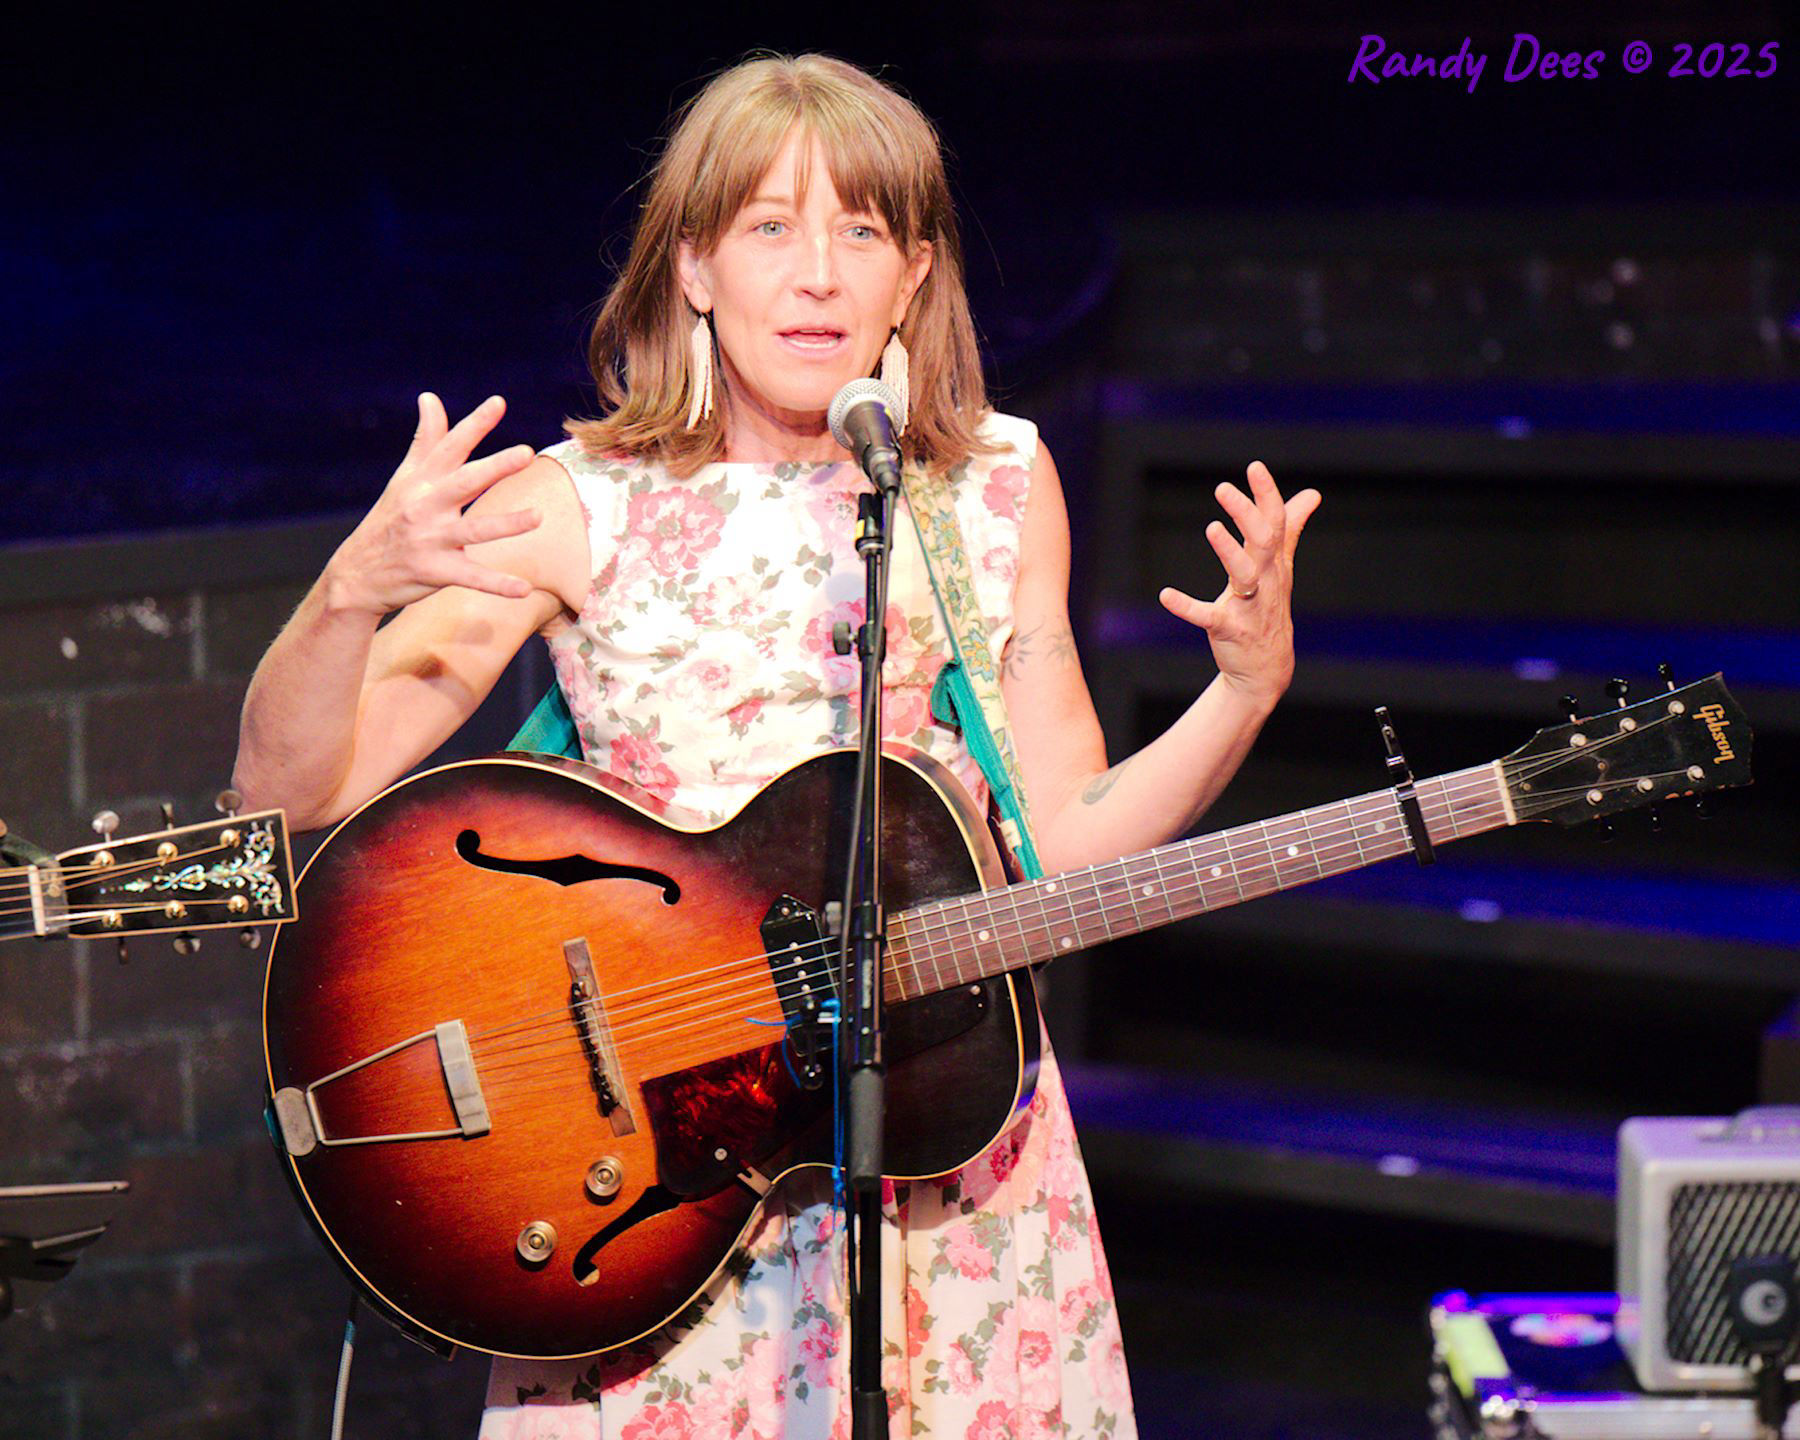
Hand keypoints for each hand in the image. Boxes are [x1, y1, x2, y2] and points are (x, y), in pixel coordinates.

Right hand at [323, 393, 542, 616]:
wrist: (356, 574)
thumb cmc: (389, 519)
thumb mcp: (405, 478)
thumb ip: (426, 440)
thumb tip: (430, 396)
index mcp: (422, 481)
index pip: (450, 446)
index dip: (474, 424)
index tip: (499, 402)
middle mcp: (425, 506)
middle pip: (464, 482)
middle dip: (494, 468)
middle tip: (526, 453)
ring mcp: (429, 539)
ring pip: (473, 530)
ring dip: (505, 524)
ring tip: (538, 516)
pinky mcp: (434, 572)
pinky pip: (470, 577)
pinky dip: (498, 584)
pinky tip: (525, 588)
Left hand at [1157, 460, 1320, 708]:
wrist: (1267, 667)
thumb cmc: (1269, 608)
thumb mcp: (1280, 567)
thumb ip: (1290, 528)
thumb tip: (1312, 494)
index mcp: (1274, 562)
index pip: (1276, 522)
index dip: (1267, 494)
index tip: (1254, 466)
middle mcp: (1266, 580)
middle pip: (1263, 542)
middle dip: (1246, 514)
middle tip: (1222, 488)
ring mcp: (1249, 606)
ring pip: (1244, 575)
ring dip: (1229, 551)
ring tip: (1211, 528)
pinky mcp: (1229, 629)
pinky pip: (1208, 617)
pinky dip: (1187, 607)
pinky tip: (1165, 596)